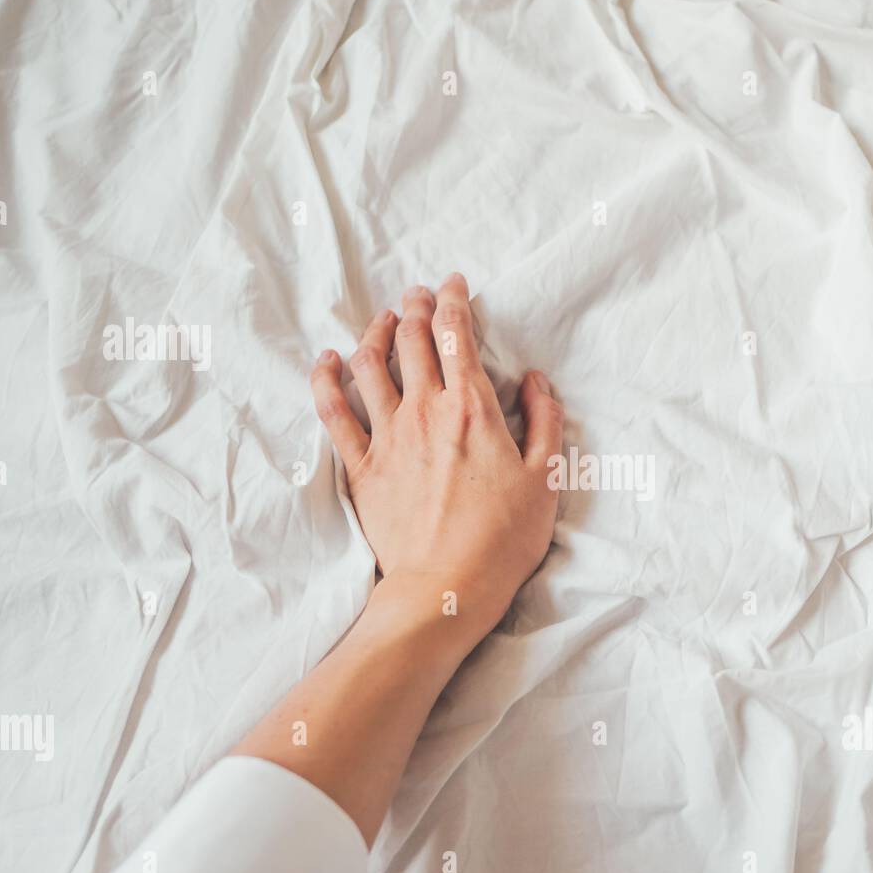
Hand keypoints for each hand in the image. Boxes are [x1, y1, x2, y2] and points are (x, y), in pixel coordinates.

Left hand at [310, 273, 562, 631]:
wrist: (446, 588)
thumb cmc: (503, 540)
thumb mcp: (546, 480)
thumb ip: (544, 422)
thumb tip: (535, 381)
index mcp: (473, 409)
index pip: (458, 335)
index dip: (454, 301)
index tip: (453, 283)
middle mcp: (426, 411)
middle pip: (414, 340)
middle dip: (416, 306)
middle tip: (419, 293)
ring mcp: (388, 436)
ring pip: (370, 364)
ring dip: (376, 331)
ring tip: (384, 319)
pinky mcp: (361, 466)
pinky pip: (333, 412)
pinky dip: (325, 379)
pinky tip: (326, 360)